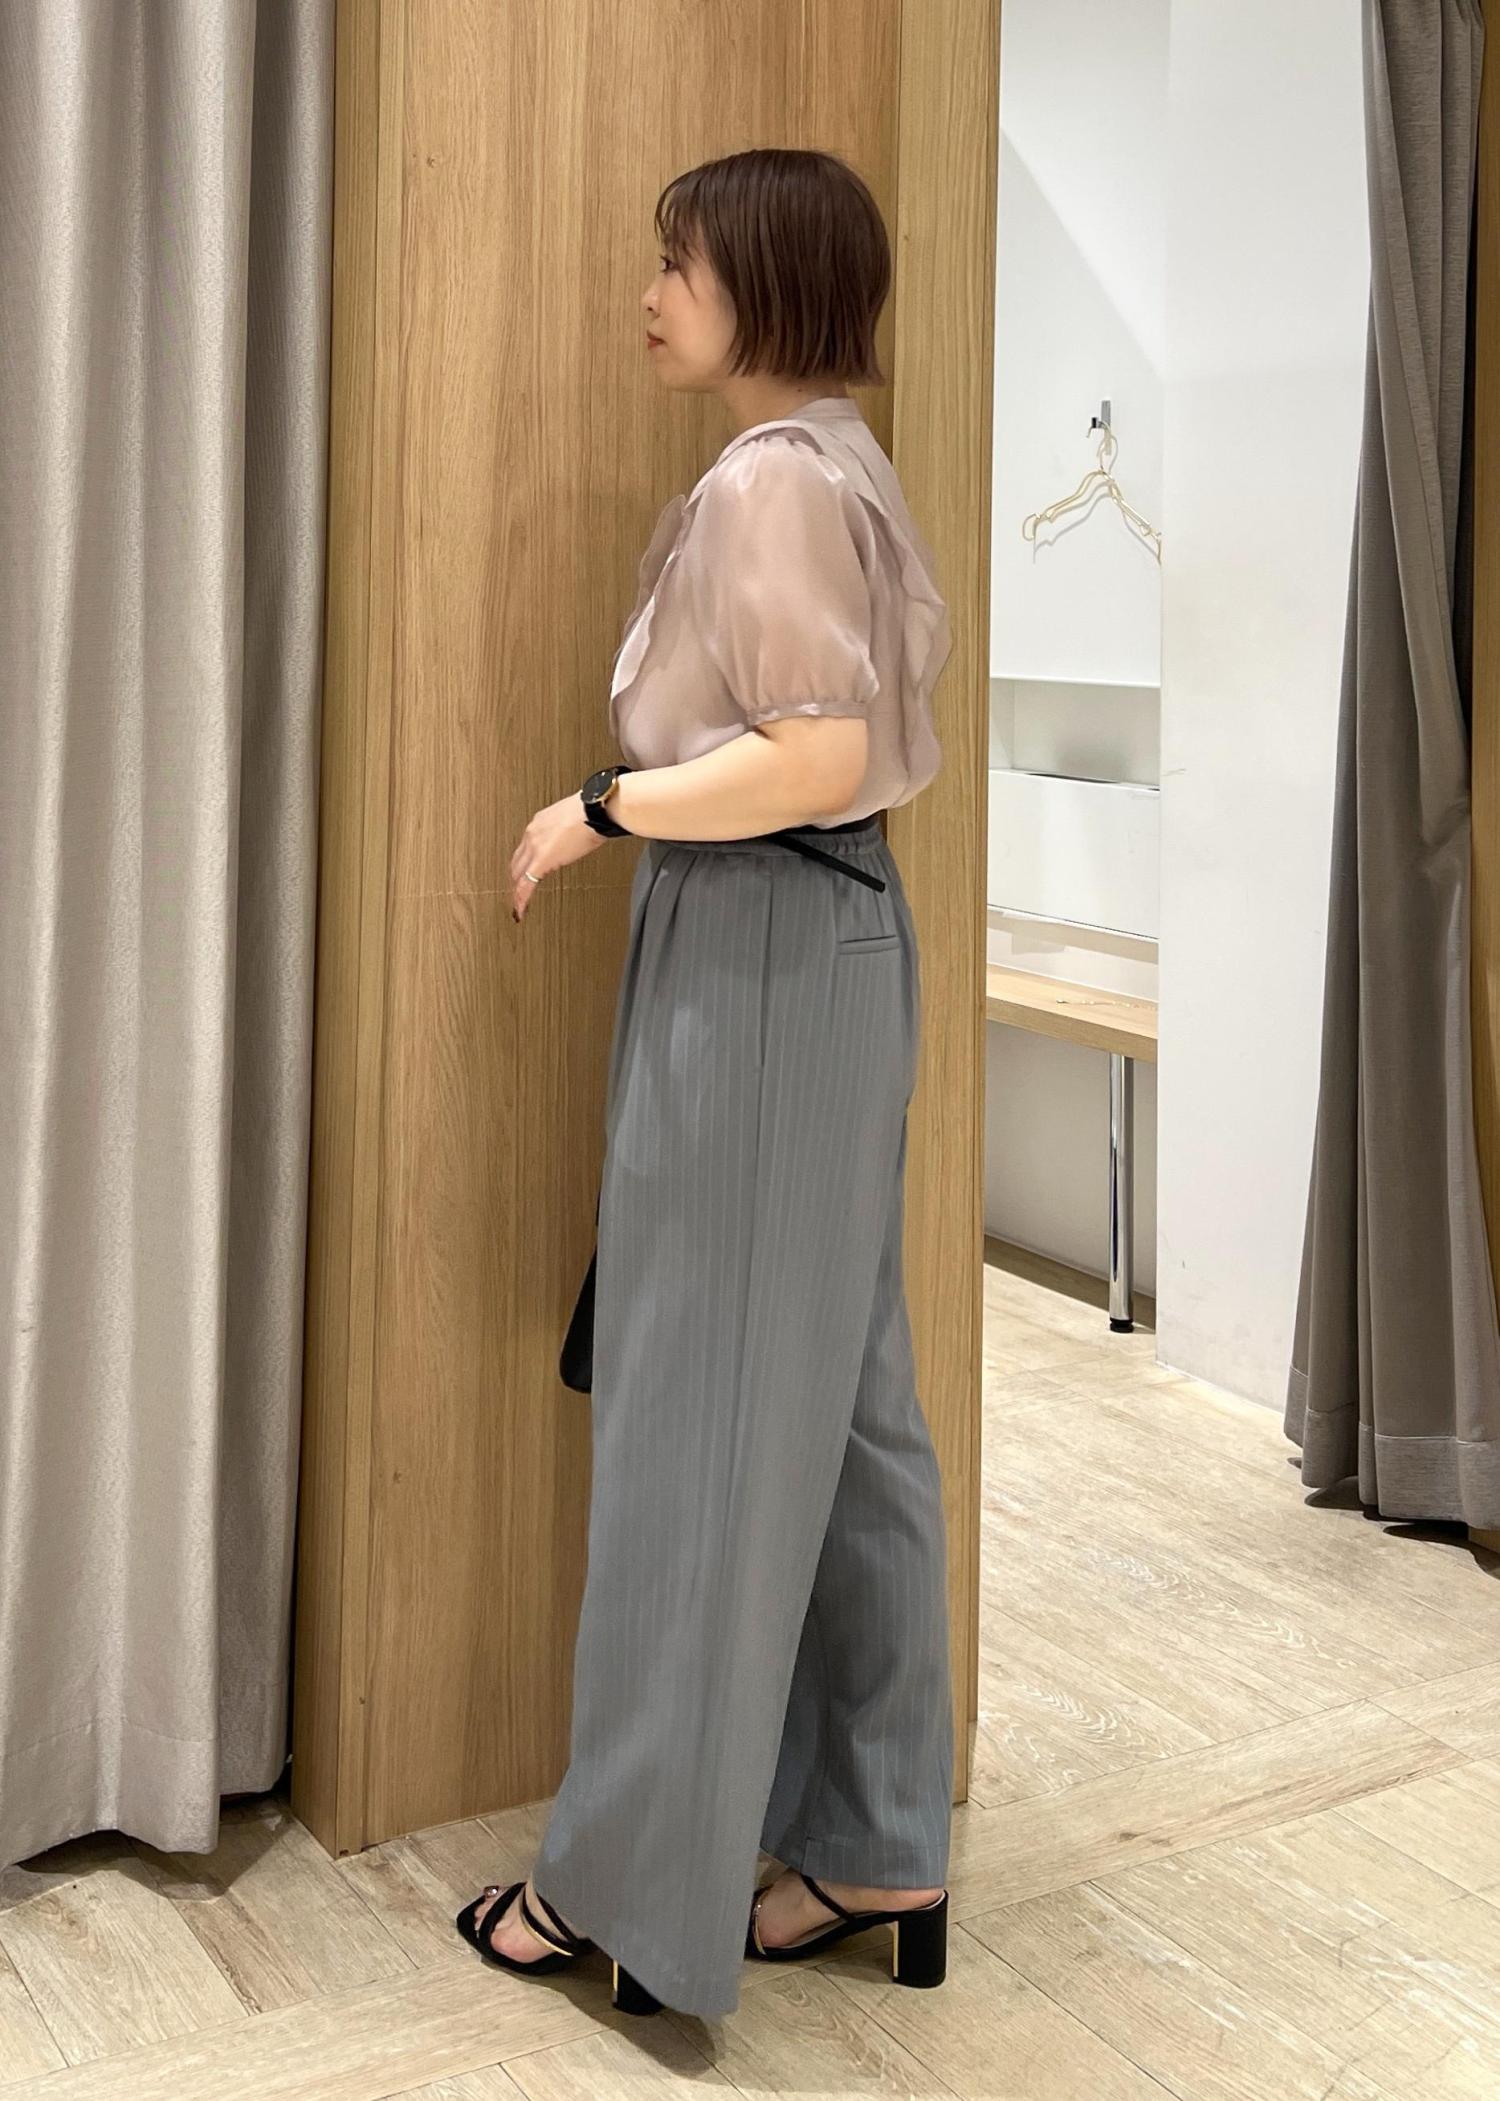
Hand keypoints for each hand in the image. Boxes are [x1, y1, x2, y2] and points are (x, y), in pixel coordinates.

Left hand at [509, 791, 606, 921]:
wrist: (594, 810)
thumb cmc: (591, 812)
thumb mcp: (573, 821)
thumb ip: (566, 833)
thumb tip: (573, 841)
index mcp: (539, 823)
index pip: (525, 847)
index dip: (523, 863)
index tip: (525, 871)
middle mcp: (532, 833)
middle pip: (516, 862)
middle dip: (516, 878)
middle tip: (517, 892)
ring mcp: (534, 846)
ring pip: (518, 874)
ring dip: (517, 889)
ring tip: (518, 904)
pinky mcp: (542, 860)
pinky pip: (526, 884)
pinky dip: (521, 898)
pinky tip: (521, 909)